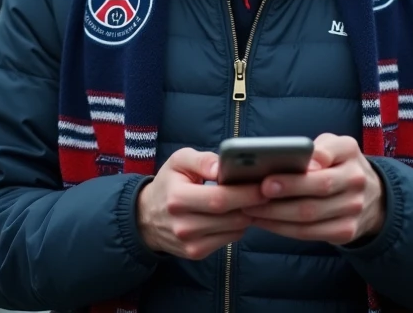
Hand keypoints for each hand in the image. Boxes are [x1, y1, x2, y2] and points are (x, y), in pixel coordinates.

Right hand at [136, 148, 264, 260]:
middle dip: (253, 204)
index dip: (245, 193)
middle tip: (266, 191)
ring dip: (247, 215)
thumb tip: (223, 167)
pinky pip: (229, 239)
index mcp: (177, 199)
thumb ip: (202, 160)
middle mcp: (183, 225)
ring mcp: (190, 243)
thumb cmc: (169, 183)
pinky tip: (234, 214)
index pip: (219, 199)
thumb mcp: (179, 162)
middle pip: (231, 217)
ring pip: (235, 230)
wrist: (146, 217)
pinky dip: (237, 226)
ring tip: (250, 200)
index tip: (263, 184)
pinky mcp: (196, 253)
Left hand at [242, 134, 384, 245]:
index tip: (270, 176)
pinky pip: (309, 233)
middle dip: (284, 192)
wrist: (372, 197)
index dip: (301, 166)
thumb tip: (290, 158)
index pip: (326, 156)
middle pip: (317, 189)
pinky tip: (263, 222)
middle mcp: (356, 180)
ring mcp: (354, 208)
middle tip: (254, 193)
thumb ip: (313, 149)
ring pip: (309, 215)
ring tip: (250, 208)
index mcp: (349, 152)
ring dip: (276, 214)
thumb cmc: (337, 164)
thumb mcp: (331, 146)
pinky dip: (282, 229)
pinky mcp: (346, 231)